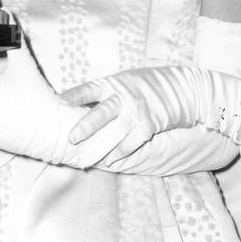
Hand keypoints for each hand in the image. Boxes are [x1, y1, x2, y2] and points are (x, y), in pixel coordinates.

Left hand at [63, 66, 240, 165]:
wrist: (184, 89)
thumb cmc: (149, 86)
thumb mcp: (126, 81)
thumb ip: (106, 93)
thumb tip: (78, 106)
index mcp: (113, 83)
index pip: (88, 89)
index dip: (72, 97)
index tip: (56, 104)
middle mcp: (123, 96)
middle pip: (100, 113)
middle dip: (84, 127)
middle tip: (71, 138)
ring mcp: (137, 111)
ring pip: (114, 133)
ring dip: (99, 148)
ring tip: (85, 159)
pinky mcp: (149, 125)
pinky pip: (130, 143)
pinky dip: (119, 153)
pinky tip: (110, 160)